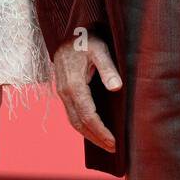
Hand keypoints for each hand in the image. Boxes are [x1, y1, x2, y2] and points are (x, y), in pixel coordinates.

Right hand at [51, 36, 120, 151]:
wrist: (67, 30)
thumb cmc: (86, 38)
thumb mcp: (100, 49)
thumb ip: (108, 68)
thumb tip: (117, 88)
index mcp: (74, 85)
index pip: (88, 116)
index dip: (101, 131)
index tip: (115, 142)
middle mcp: (65, 92)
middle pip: (79, 123)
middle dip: (95, 138)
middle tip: (113, 149)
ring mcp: (62, 92)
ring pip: (73, 120)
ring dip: (88, 134)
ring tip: (105, 143)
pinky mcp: (63, 90)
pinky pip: (71, 113)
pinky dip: (82, 125)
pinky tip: (93, 128)